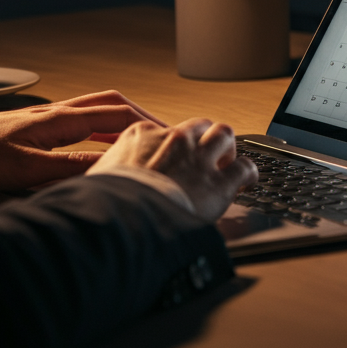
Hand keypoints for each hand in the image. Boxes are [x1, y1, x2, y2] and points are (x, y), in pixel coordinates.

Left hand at [0, 91, 168, 190]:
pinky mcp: (42, 122)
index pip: (116, 115)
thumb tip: (110, 166)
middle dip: (143, 114)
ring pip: (99, 106)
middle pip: (112, 103)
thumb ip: (70, 167)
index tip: (169, 134)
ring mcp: (51, 114)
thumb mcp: (29, 170)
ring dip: (125, 116)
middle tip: (165, 131)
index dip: (146, 123)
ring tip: (144, 133)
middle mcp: (60, 111)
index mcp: (62, 119)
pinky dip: (105, 122)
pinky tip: (107, 140)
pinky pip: (84, 116)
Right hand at [87, 117, 257, 220]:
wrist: (125, 222)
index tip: (174, 157)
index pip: (165, 130)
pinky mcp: (219, 182)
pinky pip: (245, 167)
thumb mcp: (98, 178)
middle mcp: (174, 139)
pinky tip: (248, 180)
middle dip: (205, 138)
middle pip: (200, 125)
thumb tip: (97, 184)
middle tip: (206, 155)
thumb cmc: (106, 204)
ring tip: (227, 161)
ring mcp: (199, 157)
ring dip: (228, 148)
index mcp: (143, 135)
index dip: (173, 145)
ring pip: (225, 135)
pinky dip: (249, 172)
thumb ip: (107, 173)